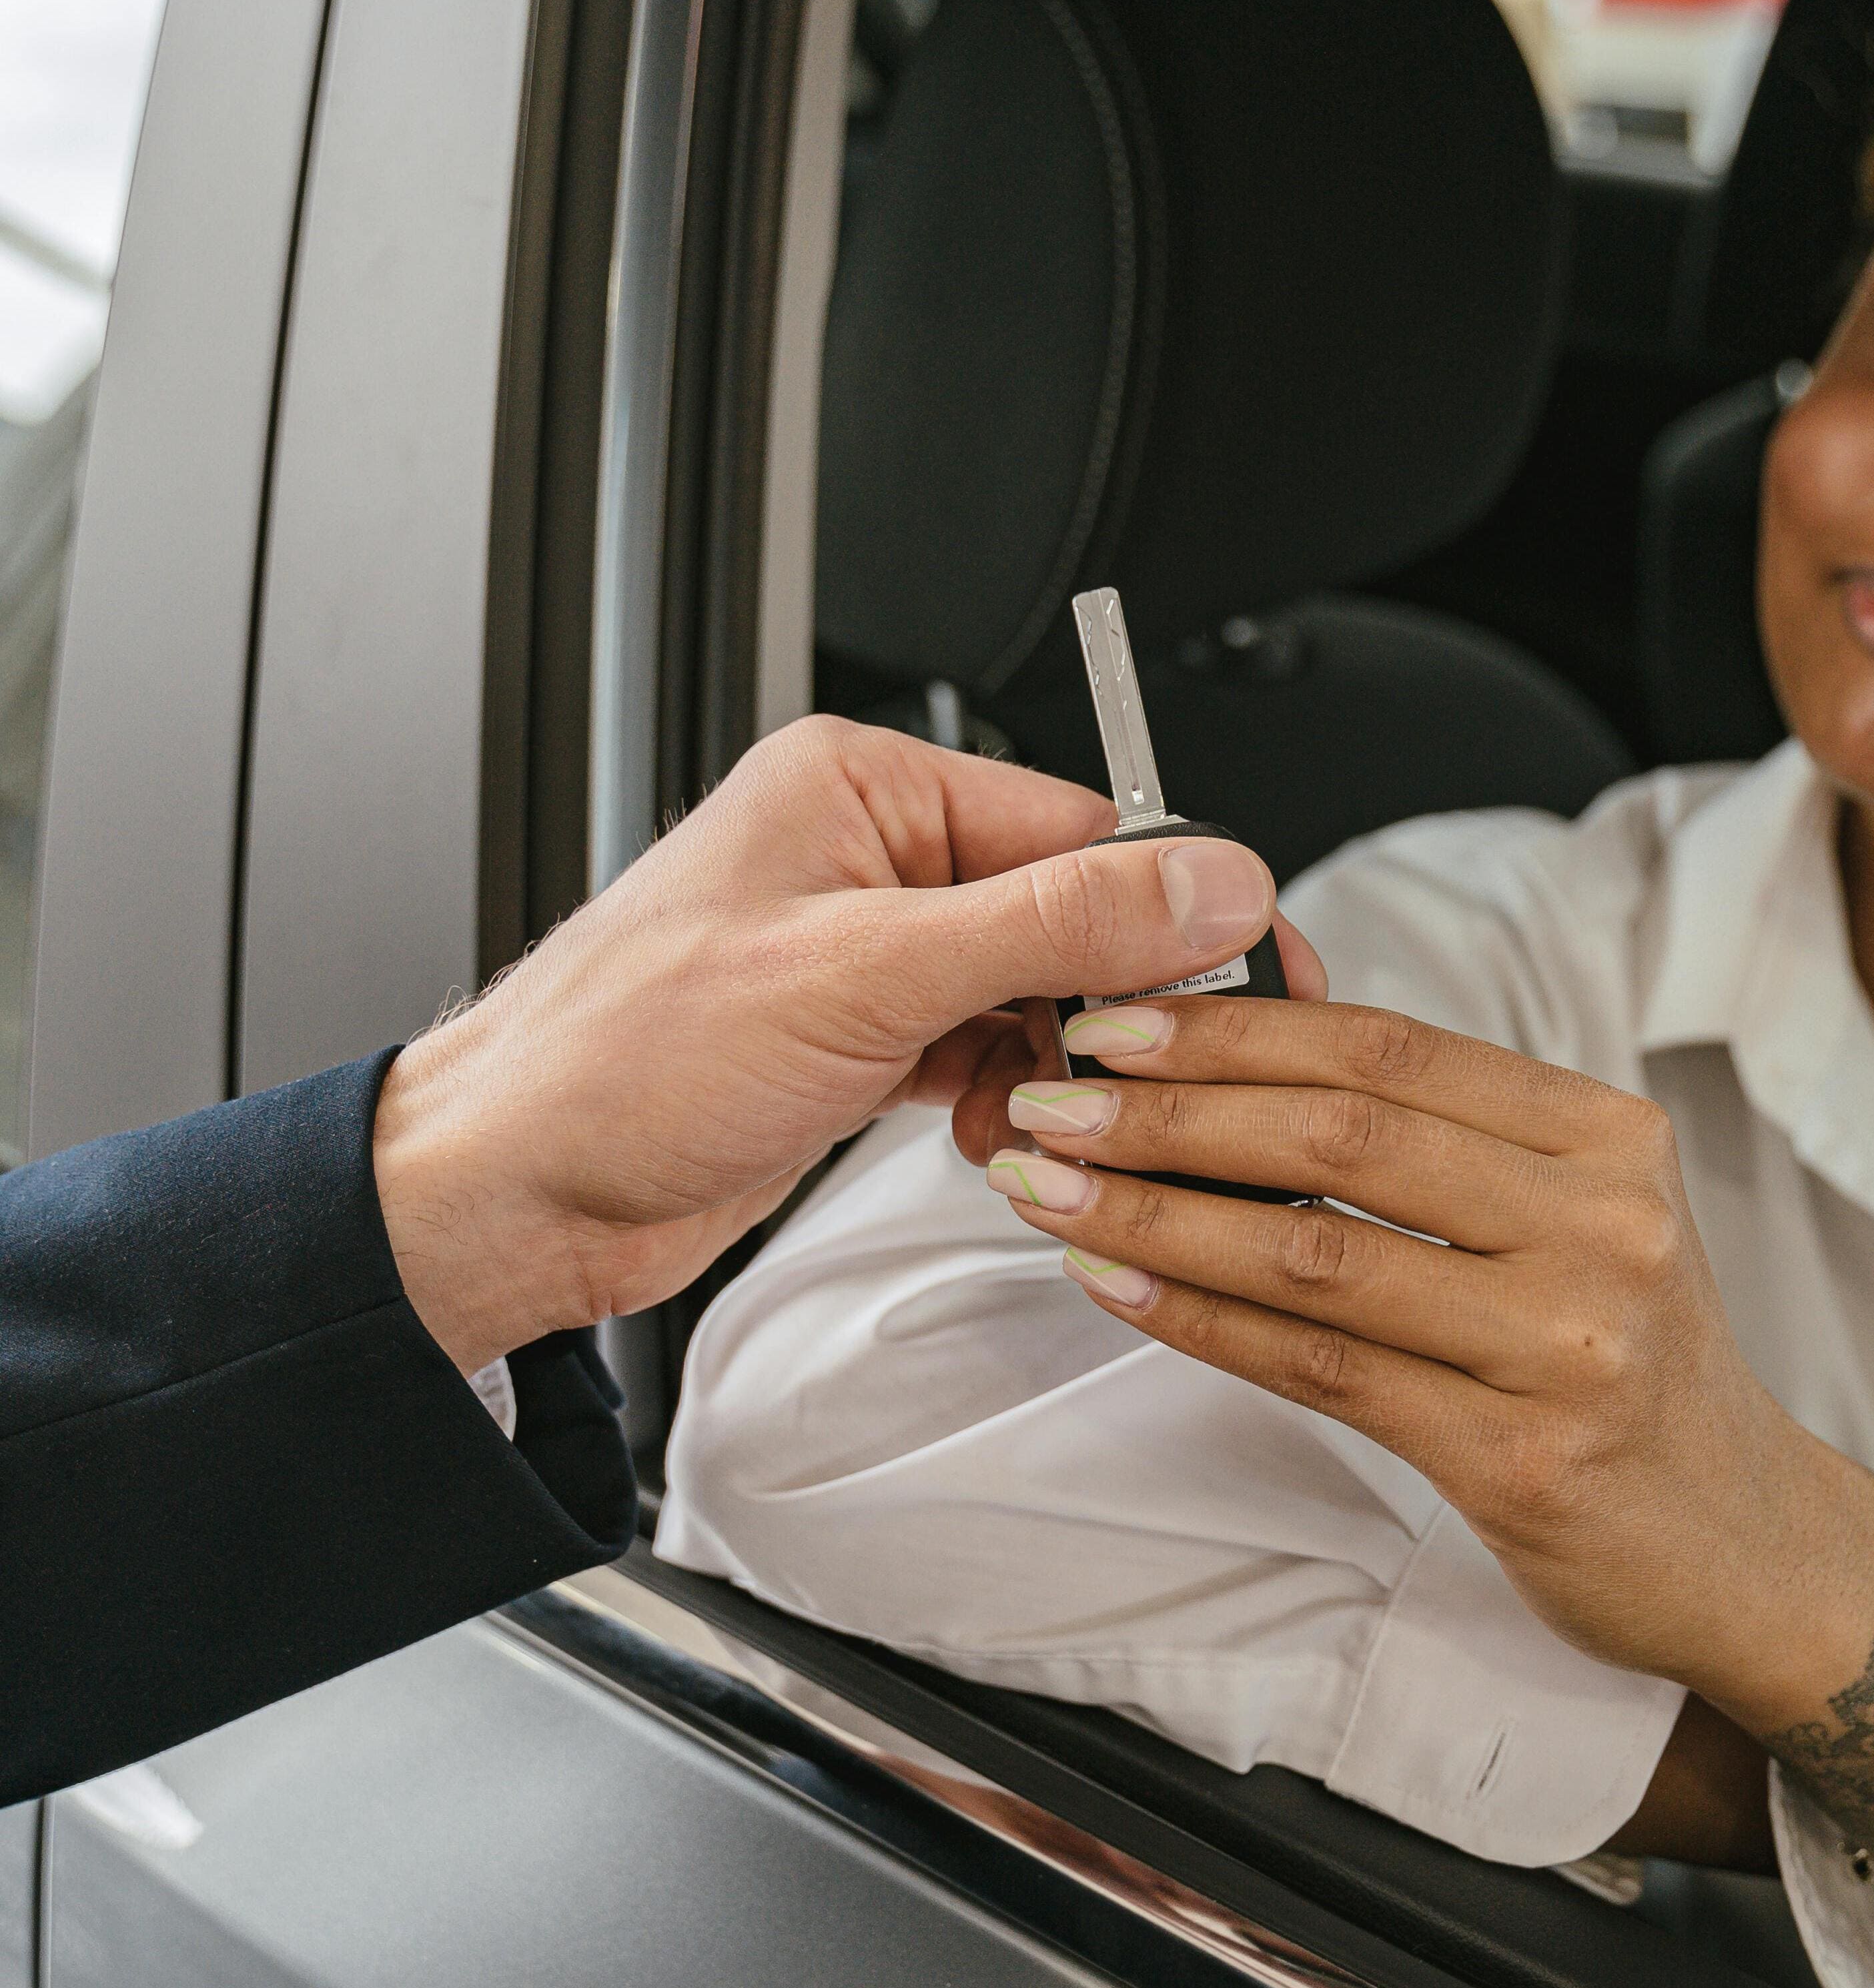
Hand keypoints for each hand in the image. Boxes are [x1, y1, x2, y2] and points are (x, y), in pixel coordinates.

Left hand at [372, 717, 1305, 1374]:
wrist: (506, 1200)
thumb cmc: (617, 1063)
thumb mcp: (865, 976)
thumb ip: (1052, 923)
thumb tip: (1204, 882)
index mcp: (863, 787)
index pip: (1079, 824)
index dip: (1173, 906)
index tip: (1253, 971)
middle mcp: (868, 855)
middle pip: (1068, 911)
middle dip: (1108, 1004)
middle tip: (1150, 1074)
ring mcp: (866, 950)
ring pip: (1036, 992)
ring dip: (1059, 1066)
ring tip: (1045, 1120)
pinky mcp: (862, 1037)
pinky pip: (989, 1051)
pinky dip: (1011, 1103)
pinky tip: (998, 1140)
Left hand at [977, 992, 1873, 1712]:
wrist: (1742, 1542)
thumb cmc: (1625, 1363)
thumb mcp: (1574, 1216)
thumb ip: (1442, 1142)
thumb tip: (1245, 1063)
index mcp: (1606, 1137)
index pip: (1391, 1046)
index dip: (1238, 1024)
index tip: (1119, 1017)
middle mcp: (1600, 1222)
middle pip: (1345, 1132)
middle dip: (1172, 1108)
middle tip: (1051, 1099)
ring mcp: (1566, 1342)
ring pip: (1318, 1250)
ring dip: (1159, 1214)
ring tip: (1050, 1190)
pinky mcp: (1519, 1456)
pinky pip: (1322, 1368)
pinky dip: (1203, 1321)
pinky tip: (1118, 1288)